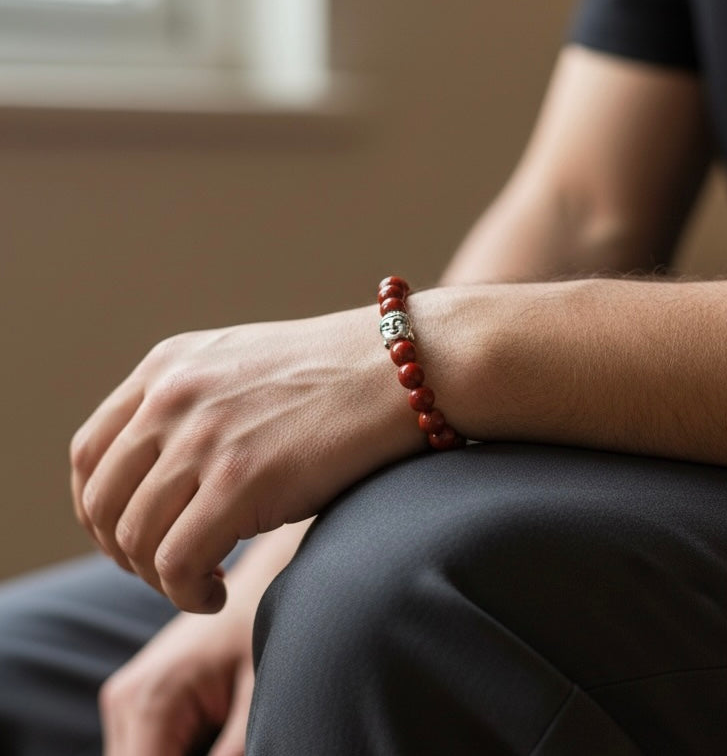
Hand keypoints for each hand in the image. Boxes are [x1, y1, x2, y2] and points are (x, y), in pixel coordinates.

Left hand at [70, 305, 418, 611]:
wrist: (402, 367)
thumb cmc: (336, 375)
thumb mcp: (244, 368)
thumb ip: (193, 406)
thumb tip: (164, 477)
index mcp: (168, 367)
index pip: (90, 453)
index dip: (97, 510)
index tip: (128, 538)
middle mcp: (172, 397)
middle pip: (103, 501)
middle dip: (123, 552)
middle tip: (164, 570)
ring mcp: (204, 437)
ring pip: (135, 538)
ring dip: (157, 578)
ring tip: (197, 584)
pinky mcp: (241, 480)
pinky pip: (177, 563)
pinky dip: (185, 593)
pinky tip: (215, 594)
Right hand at [99, 604, 251, 755]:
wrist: (257, 579)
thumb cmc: (261, 626)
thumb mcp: (257, 695)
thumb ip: (236, 751)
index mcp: (151, 700)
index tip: (226, 754)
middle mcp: (124, 701)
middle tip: (229, 744)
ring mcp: (124, 699)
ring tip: (223, 734)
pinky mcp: (134, 700)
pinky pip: (143, 749)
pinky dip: (173, 751)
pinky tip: (214, 734)